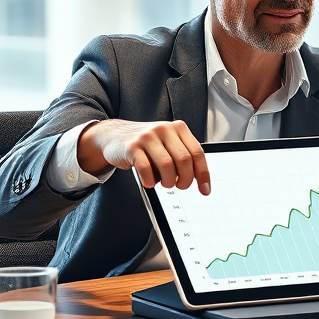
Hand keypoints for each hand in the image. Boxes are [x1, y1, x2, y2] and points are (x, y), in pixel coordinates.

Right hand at [77, 119, 210, 193]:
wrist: (114, 135)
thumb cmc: (146, 144)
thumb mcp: (168, 144)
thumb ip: (184, 156)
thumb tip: (202, 182)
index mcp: (178, 128)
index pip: (197, 153)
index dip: (203, 174)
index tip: (205, 190)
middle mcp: (164, 129)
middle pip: (184, 160)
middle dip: (185, 180)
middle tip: (180, 186)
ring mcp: (147, 137)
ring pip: (167, 165)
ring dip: (168, 181)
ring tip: (165, 184)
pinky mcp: (132, 146)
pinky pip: (146, 168)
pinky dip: (150, 180)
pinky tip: (150, 182)